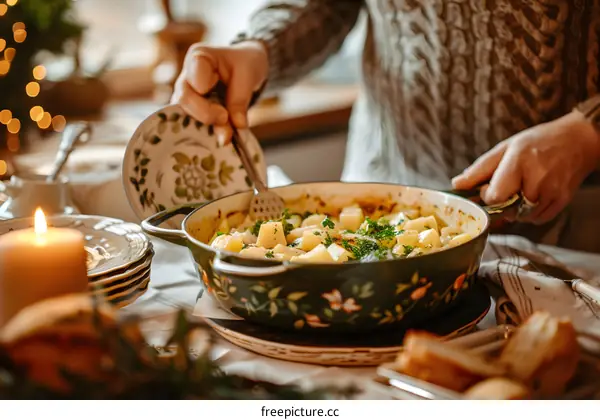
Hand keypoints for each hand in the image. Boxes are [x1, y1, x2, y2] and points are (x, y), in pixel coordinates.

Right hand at [171, 41, 268, 143]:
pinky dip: (206, 131)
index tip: (224, 113)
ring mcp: (185, 92)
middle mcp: (186, 75)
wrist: (245, 64)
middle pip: (184, 99)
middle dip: (205, 115)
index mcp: (199, 57)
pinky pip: (190, 122)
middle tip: (225, 120)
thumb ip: (240, 99)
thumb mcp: (249, 74)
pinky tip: (221, 135)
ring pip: (183, 112)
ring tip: (226, 133)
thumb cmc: (245, 62)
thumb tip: (237, 126)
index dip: (206, 101)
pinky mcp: (189, 108)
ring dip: (206, 126)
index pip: (194, 81)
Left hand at [452, 110, 599, 224]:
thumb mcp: (505, 148)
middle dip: (501, 203)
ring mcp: (552, 192)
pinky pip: (537, 219)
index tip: (489, 187)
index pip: (496, 195)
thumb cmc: (537, 143)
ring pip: (521, 217)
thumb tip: (457, 185)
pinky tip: (533, 195)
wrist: (578, 141)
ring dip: (515, 209)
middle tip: (508, 188)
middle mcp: (537, 178)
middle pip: (507, 209)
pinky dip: (530, 213)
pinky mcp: (562, 201)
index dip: (488, 195)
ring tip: (521, 189)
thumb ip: (479, 169)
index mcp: (519, 161)